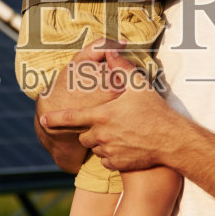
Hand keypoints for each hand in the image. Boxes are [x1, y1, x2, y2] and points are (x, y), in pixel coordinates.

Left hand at [39, 51, 181, 173]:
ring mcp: (108, 151)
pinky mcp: (116, 164)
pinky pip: (106, 160)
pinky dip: (110, 155)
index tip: (43, 120)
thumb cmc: (155, 112)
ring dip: (101, 142)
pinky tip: (124, 147)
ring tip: (120, 134)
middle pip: (84, 134)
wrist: (171, 141)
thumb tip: (110, 51)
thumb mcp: (138, 85)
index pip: (71, 117)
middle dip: (90, 129)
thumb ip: (120, 68)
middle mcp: (101, 135)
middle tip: (108, 124)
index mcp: (101, 115)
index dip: (55, 118)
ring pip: (95, 147)